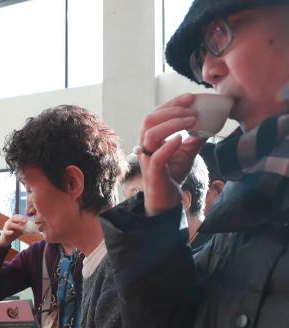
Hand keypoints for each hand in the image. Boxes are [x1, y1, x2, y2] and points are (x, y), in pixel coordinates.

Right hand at [0, 215, 27, 247]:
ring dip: (16, 225)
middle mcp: (8, 222)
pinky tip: (12, 232)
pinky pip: (6, 232)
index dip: (21, 217)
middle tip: (25, 221)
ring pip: (10, 224)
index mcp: (12, 220)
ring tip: (22, 228)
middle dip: (19, 219)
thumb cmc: (14, 233)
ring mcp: (6, 227)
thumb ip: (25, 227)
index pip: (16, 216)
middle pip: (12, 218)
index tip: (26, 219)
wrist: (7, 239)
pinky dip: (9, 232)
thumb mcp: (20, 229)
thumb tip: (33, 227)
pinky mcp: (4, 233)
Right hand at [137, 93, 205, 215]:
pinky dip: (168, 146)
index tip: (191, 97)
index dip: (172, 103)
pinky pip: (156, 157)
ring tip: (191, 121)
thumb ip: (196, 137)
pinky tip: (181, 139)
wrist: (167, 200)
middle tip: (192, 109)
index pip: (156, 114)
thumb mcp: (188, 151)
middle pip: (149, 120)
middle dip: (171, 110)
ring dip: (172, 124)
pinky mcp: (153, 173)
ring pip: (150, 135)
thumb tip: (212, 122)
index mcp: (151, 138)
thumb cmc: (173, 174)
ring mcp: (147, 160)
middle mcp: (145, 146)